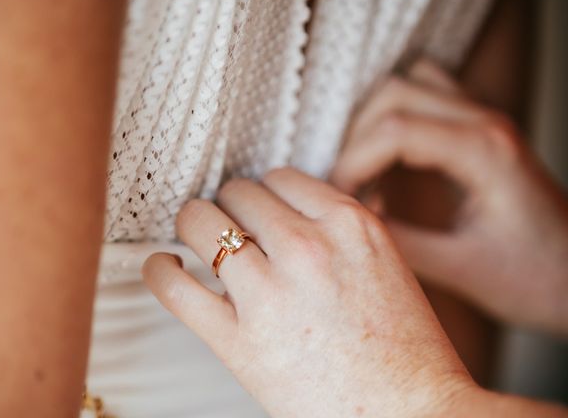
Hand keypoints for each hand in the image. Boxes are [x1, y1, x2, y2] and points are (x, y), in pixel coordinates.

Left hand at [142, 168, 471, 417]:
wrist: (411, 415)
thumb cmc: (407, 350)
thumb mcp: (387, 264)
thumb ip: (342, 229)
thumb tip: (298, 207)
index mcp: (348, 224)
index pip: (280, 177)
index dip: (264, 192)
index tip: (257, 208)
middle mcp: (307, 248)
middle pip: (238, 194)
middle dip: (231, 207)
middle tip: (231, 226)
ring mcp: (270, 292)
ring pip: (201, 222)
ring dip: (194, 226)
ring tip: (197, 239)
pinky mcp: (238, 340)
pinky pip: (175, 287)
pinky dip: (160, 270)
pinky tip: (166, 267)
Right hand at [331, 58, 567, 333]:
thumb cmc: (538, 278)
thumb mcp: (463, 270)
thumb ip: (399, 243)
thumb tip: (347, 221)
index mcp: (484, 152)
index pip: (393, 130)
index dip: (352, 161)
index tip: (339, 198)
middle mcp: (485, 122)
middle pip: (392, 94)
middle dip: (356, 140)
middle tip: (349, 188)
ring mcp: (485, 118)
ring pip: (406, 85)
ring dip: (372, 122)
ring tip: (368, 173)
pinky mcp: (480, 127)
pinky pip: (425, 94)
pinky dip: (395, 116)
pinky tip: (392, 158)